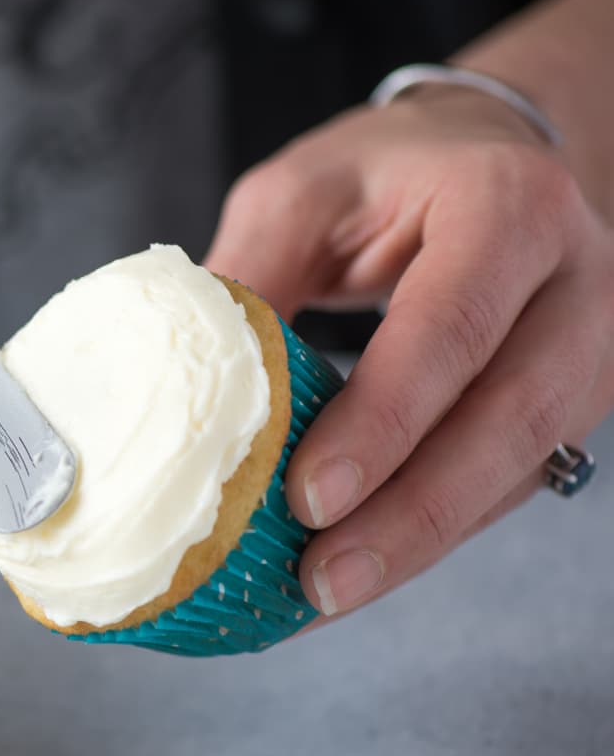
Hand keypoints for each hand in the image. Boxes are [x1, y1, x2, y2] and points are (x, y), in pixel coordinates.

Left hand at [206, 86, 613, 620]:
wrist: (489, 158)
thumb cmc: (385, 173)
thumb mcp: (300, 193)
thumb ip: (250, 277)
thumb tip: (183, 390)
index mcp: (507, 209)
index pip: (451, 328)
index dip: (384, 422)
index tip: (309, 498)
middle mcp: (575, 284)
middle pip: (508, 419)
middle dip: (411, 517)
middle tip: (320, 581)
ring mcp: (592, 351)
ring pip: (516, 470)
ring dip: (418, 546)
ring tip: (321, 598)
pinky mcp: (572, 405)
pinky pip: (505, 486)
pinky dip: (426, 537)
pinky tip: (352, 574)